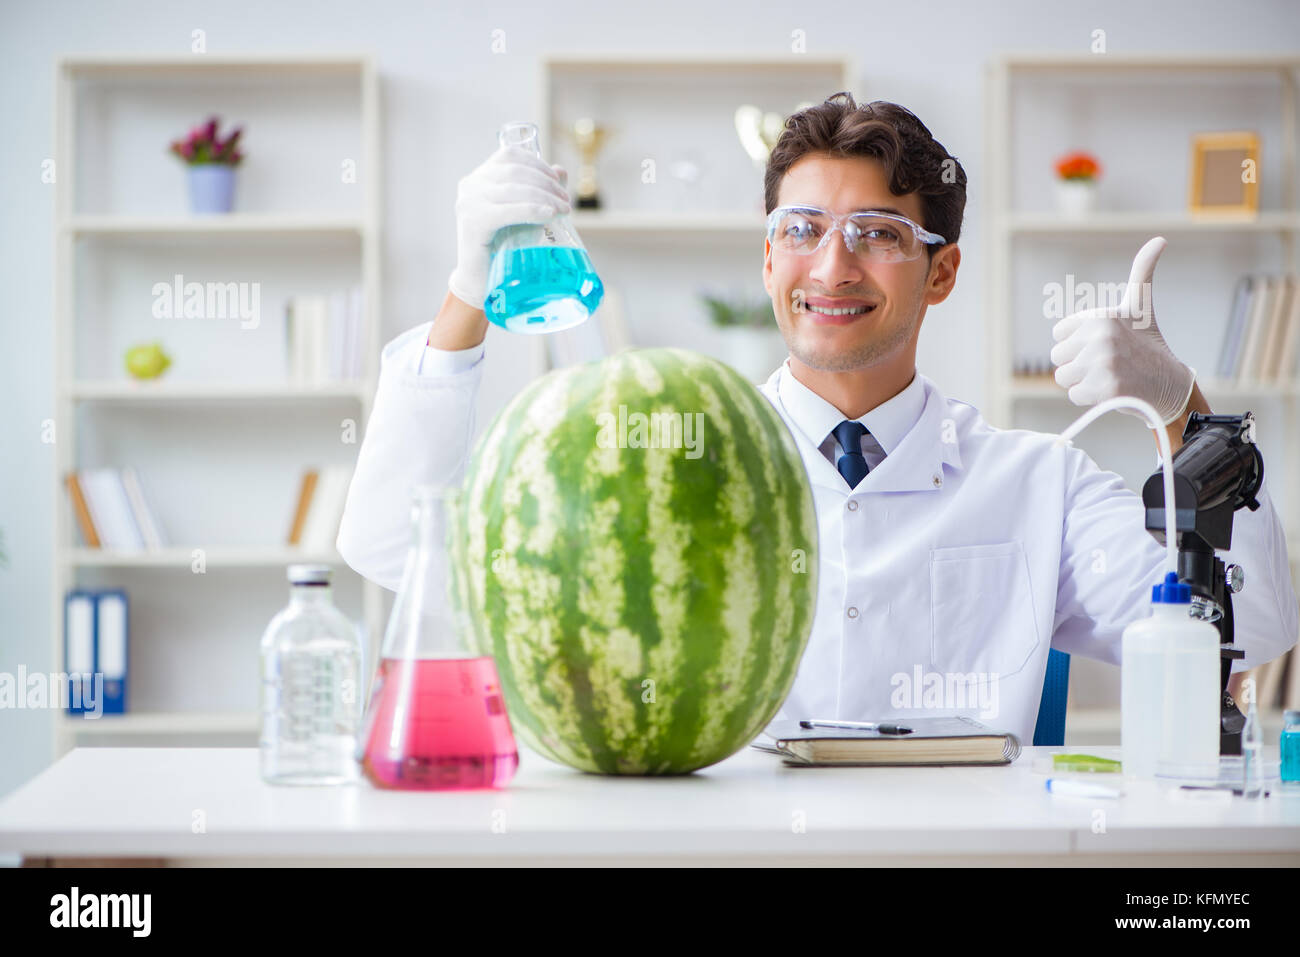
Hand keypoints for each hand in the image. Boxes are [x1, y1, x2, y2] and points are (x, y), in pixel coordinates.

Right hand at [447, 145, 571, 310]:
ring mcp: (469, 203)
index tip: (558, 181)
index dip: (538, 164)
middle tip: (565, 201)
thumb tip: (561, 171)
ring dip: (545, 197)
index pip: (510, 155)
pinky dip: (531, 210)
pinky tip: (548, 215)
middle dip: (546, 183)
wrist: (480, 281)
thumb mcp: (522, 213)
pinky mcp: (473, 223)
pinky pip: (507, 211)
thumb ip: (539, 190)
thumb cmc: (503, 247)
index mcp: (479, 178)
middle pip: (515, 171)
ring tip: (563, 210)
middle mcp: (470, 185)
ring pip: (514, 189)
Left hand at [1049, 236, 1195, 425]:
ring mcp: (1103, 363)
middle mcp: (1100, 336)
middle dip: (1078, 363)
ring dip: (1082, 381)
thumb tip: (1160, 239)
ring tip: (1109, 375)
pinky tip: (1112, 390)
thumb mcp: (1140, 304)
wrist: (1170, 384)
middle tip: (1109, 363)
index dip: (1077, 343)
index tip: (1104, 343)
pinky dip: (1090, 398)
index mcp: (1101, 316)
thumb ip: (1142, 271)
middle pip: (1058, 357)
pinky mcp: (1105, 389)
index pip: (1059, 334)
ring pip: (1062, 377)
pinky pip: (1074, 396)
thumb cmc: (1148, 343)